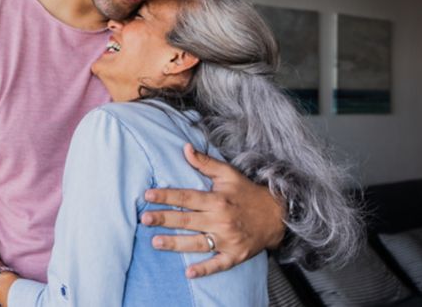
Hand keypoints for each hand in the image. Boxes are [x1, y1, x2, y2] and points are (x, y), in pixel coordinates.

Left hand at [141, 143, 285, 277]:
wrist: (277, 215)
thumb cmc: (248, 193)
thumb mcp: (228, 174)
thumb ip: (204, 162)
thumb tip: (185, 148)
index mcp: (218, 199)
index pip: (186, 197)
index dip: (166, 196)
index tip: (148, 195)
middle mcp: (221, 220)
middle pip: (187, 219)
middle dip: (164, 219)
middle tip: (144, 219)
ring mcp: (228, 240)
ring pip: (197, 243)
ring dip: (176, 244)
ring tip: (155, 242)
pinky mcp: (235, 255)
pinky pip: (218, 264)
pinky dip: (204, 269)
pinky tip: (189, 273)